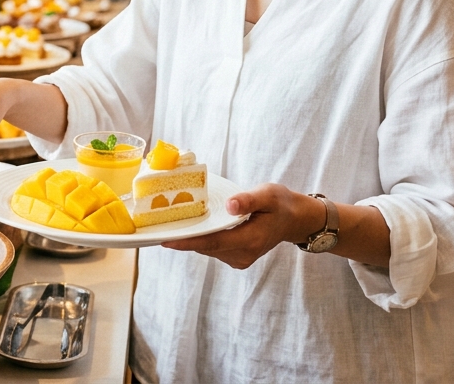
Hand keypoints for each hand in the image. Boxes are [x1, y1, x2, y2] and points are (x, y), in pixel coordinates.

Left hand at [162, 184, 323, 269]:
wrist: (295, 219)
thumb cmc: (282, 204)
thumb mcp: (269, 194)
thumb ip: (249, 200)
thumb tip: (230, 205)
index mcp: (251, 239)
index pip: (214, 242)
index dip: (189, 242)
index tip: (166, 240)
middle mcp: (243, 254)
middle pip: (206, 246)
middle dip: (183, 237)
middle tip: (158, 225)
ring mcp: (239, 258)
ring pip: (207, 248)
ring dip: (191, 237)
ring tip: (171, 222)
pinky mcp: (236, 257)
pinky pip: (212, 248)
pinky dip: (201, 238)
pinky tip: (191, 225)